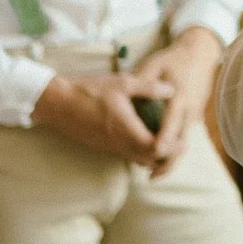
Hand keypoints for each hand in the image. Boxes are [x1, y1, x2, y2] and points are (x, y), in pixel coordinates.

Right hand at [31, 71, 171, 168]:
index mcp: (126, 129)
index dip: (172, 148)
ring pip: (137, 160)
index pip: (156, 148)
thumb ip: (148, 87)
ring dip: (153, 155)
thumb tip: (172, 90)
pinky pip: (126, 155)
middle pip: (149, 160)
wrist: (59, 104)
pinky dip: (140, 152)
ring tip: (165, 141)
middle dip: (167, 155)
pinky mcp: (103, 147)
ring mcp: (110, 147)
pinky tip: (144, 137)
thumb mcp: (122, 83)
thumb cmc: (90, 92)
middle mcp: (119, 143)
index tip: (184, 139)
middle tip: (179, 143)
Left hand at [132, 27, 222, 176]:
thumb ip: (143, 82)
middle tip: (152, 175)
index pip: (172, 121)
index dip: (165, 137)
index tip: (156, 150)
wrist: (200, 55)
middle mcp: (190, 110)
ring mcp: (195, 115)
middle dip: (168, 160)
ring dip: (170, 158)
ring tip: (153, 173)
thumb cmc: (173, 59)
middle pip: (182, 141)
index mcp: (179, 97)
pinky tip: (159, 157)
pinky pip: (183, 137)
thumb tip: (129, 99)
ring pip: (183, 143)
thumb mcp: (155, 65)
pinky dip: (173, 149)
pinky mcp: (194, 118)